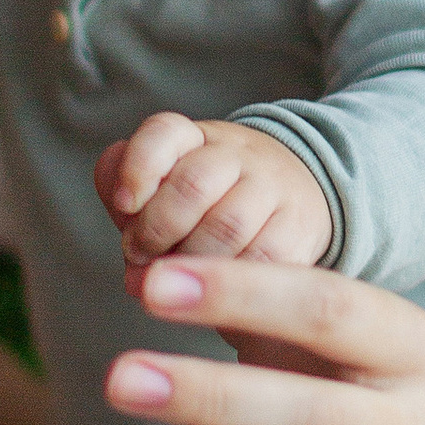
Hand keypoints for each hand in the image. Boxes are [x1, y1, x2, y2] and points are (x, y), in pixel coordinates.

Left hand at [96, 113, 335, 266]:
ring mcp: (274, 187)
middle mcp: (238, 154)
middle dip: (156, 230)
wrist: (293, 201)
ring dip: (189, 262)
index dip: (137, 169)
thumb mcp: (163, 194)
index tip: (124, 204)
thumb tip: (134, 276)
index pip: (164, 134)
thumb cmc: (209, 206)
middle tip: (140, 257)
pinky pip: (261, 259)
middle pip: (192, 184)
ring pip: (227, 225)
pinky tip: (216, 291)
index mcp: (196, 139)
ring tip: (174, 280)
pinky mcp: (300, 226)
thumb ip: (131, 216)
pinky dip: (230, 283)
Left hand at [105, 255, 424, 424]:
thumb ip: (257, 298)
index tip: (148, 286)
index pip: (330, 311)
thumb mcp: (333, 333)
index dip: (242, 295)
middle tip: (116, 380)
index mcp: (411, 354)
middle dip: (214, 400)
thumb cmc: (355, 387)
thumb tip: (142, 266)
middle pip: (320, 422)